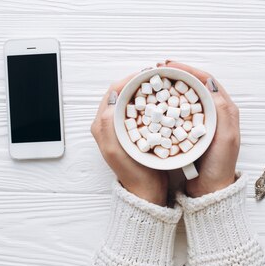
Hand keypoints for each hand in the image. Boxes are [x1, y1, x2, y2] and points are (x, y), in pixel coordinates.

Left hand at [91, 73, 168, 205]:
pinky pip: (141, 109)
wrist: (146, 192)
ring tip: (160, 84)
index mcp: (102, 124)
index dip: (130, 79)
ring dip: (145, 90)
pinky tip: (161, 101)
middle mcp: (109, 122)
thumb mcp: (117, 149)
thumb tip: (113, 98)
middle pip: (123, 92)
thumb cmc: (133, 172)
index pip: (114, 91)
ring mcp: (122, 126)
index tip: (148, 73)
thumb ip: (110, 123)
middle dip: (139, 82)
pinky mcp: (134, 131)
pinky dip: (150, 101)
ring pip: (133, 99)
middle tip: (157, 76)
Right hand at [159, 61, 239, 197]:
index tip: (168, 65)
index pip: (205, 80)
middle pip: (194, 84)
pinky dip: (167, 101)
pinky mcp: (190, 130)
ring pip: (185, 95)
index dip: (187, 69)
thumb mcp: (226, 137)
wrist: (211, 190)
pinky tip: (155, 101)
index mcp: (224, 109)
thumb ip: (222, 110)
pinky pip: (178, 109)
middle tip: (157, 69)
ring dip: (170, 85)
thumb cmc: (220, 166)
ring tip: (154, 80)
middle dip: (176, 73)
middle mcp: (214, 111)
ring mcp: (201, 120)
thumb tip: (210, 82)